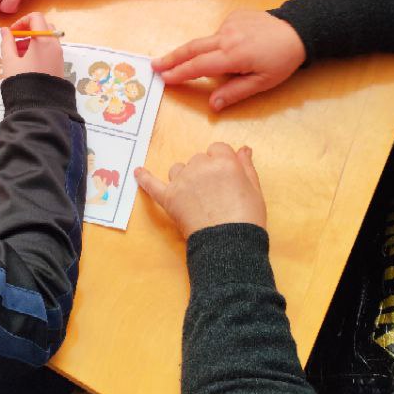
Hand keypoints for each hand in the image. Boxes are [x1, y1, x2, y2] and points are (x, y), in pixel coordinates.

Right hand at [0, 12, 64, 79]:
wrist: (39, 105)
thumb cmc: (22, 81)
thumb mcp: (9, 60)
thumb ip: (6, 42)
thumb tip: (5, 30)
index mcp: (43, 40)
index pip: (36, 17)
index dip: (22, 21)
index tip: (12, 32)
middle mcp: (55, 45)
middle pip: (43, 27)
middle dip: (27, 31)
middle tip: (15, 42)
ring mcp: (59, 55)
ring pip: (46, 39)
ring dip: (31, 41)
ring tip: (17, 55)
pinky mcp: (59, 65)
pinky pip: (49, 50)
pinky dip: (38, 50)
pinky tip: (26, 63)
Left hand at [135, 143, 266, 238]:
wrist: (229, 244)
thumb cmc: (247, 218)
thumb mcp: (255, 190)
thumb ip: (247, 166)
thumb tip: (243, 149)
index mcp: (224, 162)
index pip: (218, 149)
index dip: (221, 162)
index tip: (225, 176)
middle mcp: (201, 167)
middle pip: (198, 159)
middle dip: (205, 171)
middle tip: (214, 192)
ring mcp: (182, 181)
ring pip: (179, 169)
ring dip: (185, 176)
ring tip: (195, 197)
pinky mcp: (169, 198)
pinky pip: (153, 184)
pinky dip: (145, 178)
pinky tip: (138, 173)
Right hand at [153, 10, 305, 111]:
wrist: (298, 30)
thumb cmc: (282, 59)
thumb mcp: (262, 83)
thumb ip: (234, 92)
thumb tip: (212, 105)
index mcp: (232, 55)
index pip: (198, 66)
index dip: (179, 73)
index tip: (164, 78)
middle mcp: (226, 37)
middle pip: (192, 48)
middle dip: (171, 58)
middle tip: (154, 65)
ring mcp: (229, 24)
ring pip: (207, 41)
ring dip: (197, 51)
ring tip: (192, 61)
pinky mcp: (234, 16)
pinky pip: (220, 32)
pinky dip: (219, 42)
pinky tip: (234, 47)